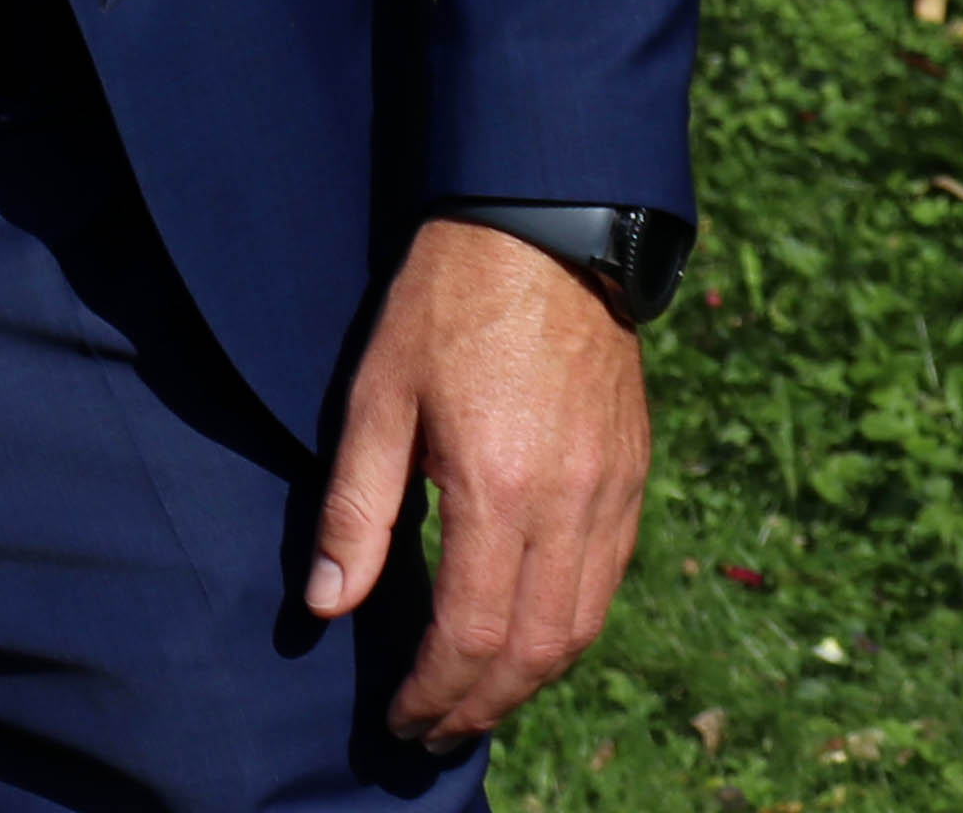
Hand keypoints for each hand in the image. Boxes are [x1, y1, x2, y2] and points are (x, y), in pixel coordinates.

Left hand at [308, 216, 654, 747]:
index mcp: (496, 488)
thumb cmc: (444, 305)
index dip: (434, 689)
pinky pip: (610, 582)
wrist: (545, 232)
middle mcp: (569, 505)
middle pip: (535, 650)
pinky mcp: (634, 478)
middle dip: (480, 704)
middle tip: (432, 732)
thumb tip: (328, 607)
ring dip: (529, 682)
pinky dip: (569, 631)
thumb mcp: (377, 395)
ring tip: (475, 703)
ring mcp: (613, 494)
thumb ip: (357, 507)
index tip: (400, 717)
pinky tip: (529, 640)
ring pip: (582, 628)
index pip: (470, 632)